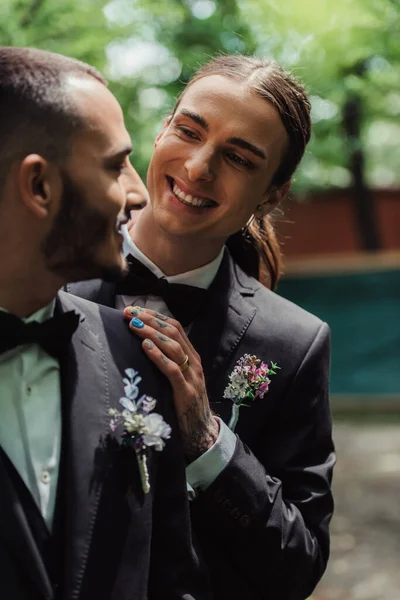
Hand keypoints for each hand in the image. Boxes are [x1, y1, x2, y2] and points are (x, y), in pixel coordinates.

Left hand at [123, 306, 218, 461]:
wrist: (201, 430)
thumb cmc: (183, 402)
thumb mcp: (178, 377)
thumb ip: (167, 360)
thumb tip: (142, 343)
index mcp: (191, 355)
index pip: (174, 326)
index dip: (154, 315)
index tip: (134, 309)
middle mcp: (194, 362)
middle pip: (172, 332)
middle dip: (149, 319)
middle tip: (128, 313)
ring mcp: (192, 376)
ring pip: (172, 347)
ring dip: (150, 333)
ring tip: (133, 326)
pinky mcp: (186, 392)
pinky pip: (172, 369)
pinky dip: (157, 356)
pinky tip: (145, 346)